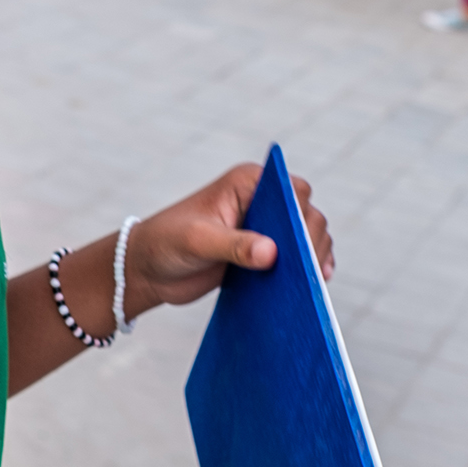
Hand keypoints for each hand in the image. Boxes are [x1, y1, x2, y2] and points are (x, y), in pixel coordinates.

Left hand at [122, 165, 333, 316]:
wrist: (149, 270)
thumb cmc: (166, 244)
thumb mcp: (198, 242)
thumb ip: (234, 245)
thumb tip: (271, 253)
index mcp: (247, 183)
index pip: (292, 191)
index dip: (302, 216)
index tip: (303, 245)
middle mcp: (261, 199)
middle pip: (307, 214)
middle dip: (311, 240)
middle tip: (311, 270)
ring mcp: (264, 226)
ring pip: (307, 235)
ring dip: (313, 256)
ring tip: (315, 282)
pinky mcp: (263, 251)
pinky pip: (298, 256)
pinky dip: (309, 267)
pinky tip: (318, 283)